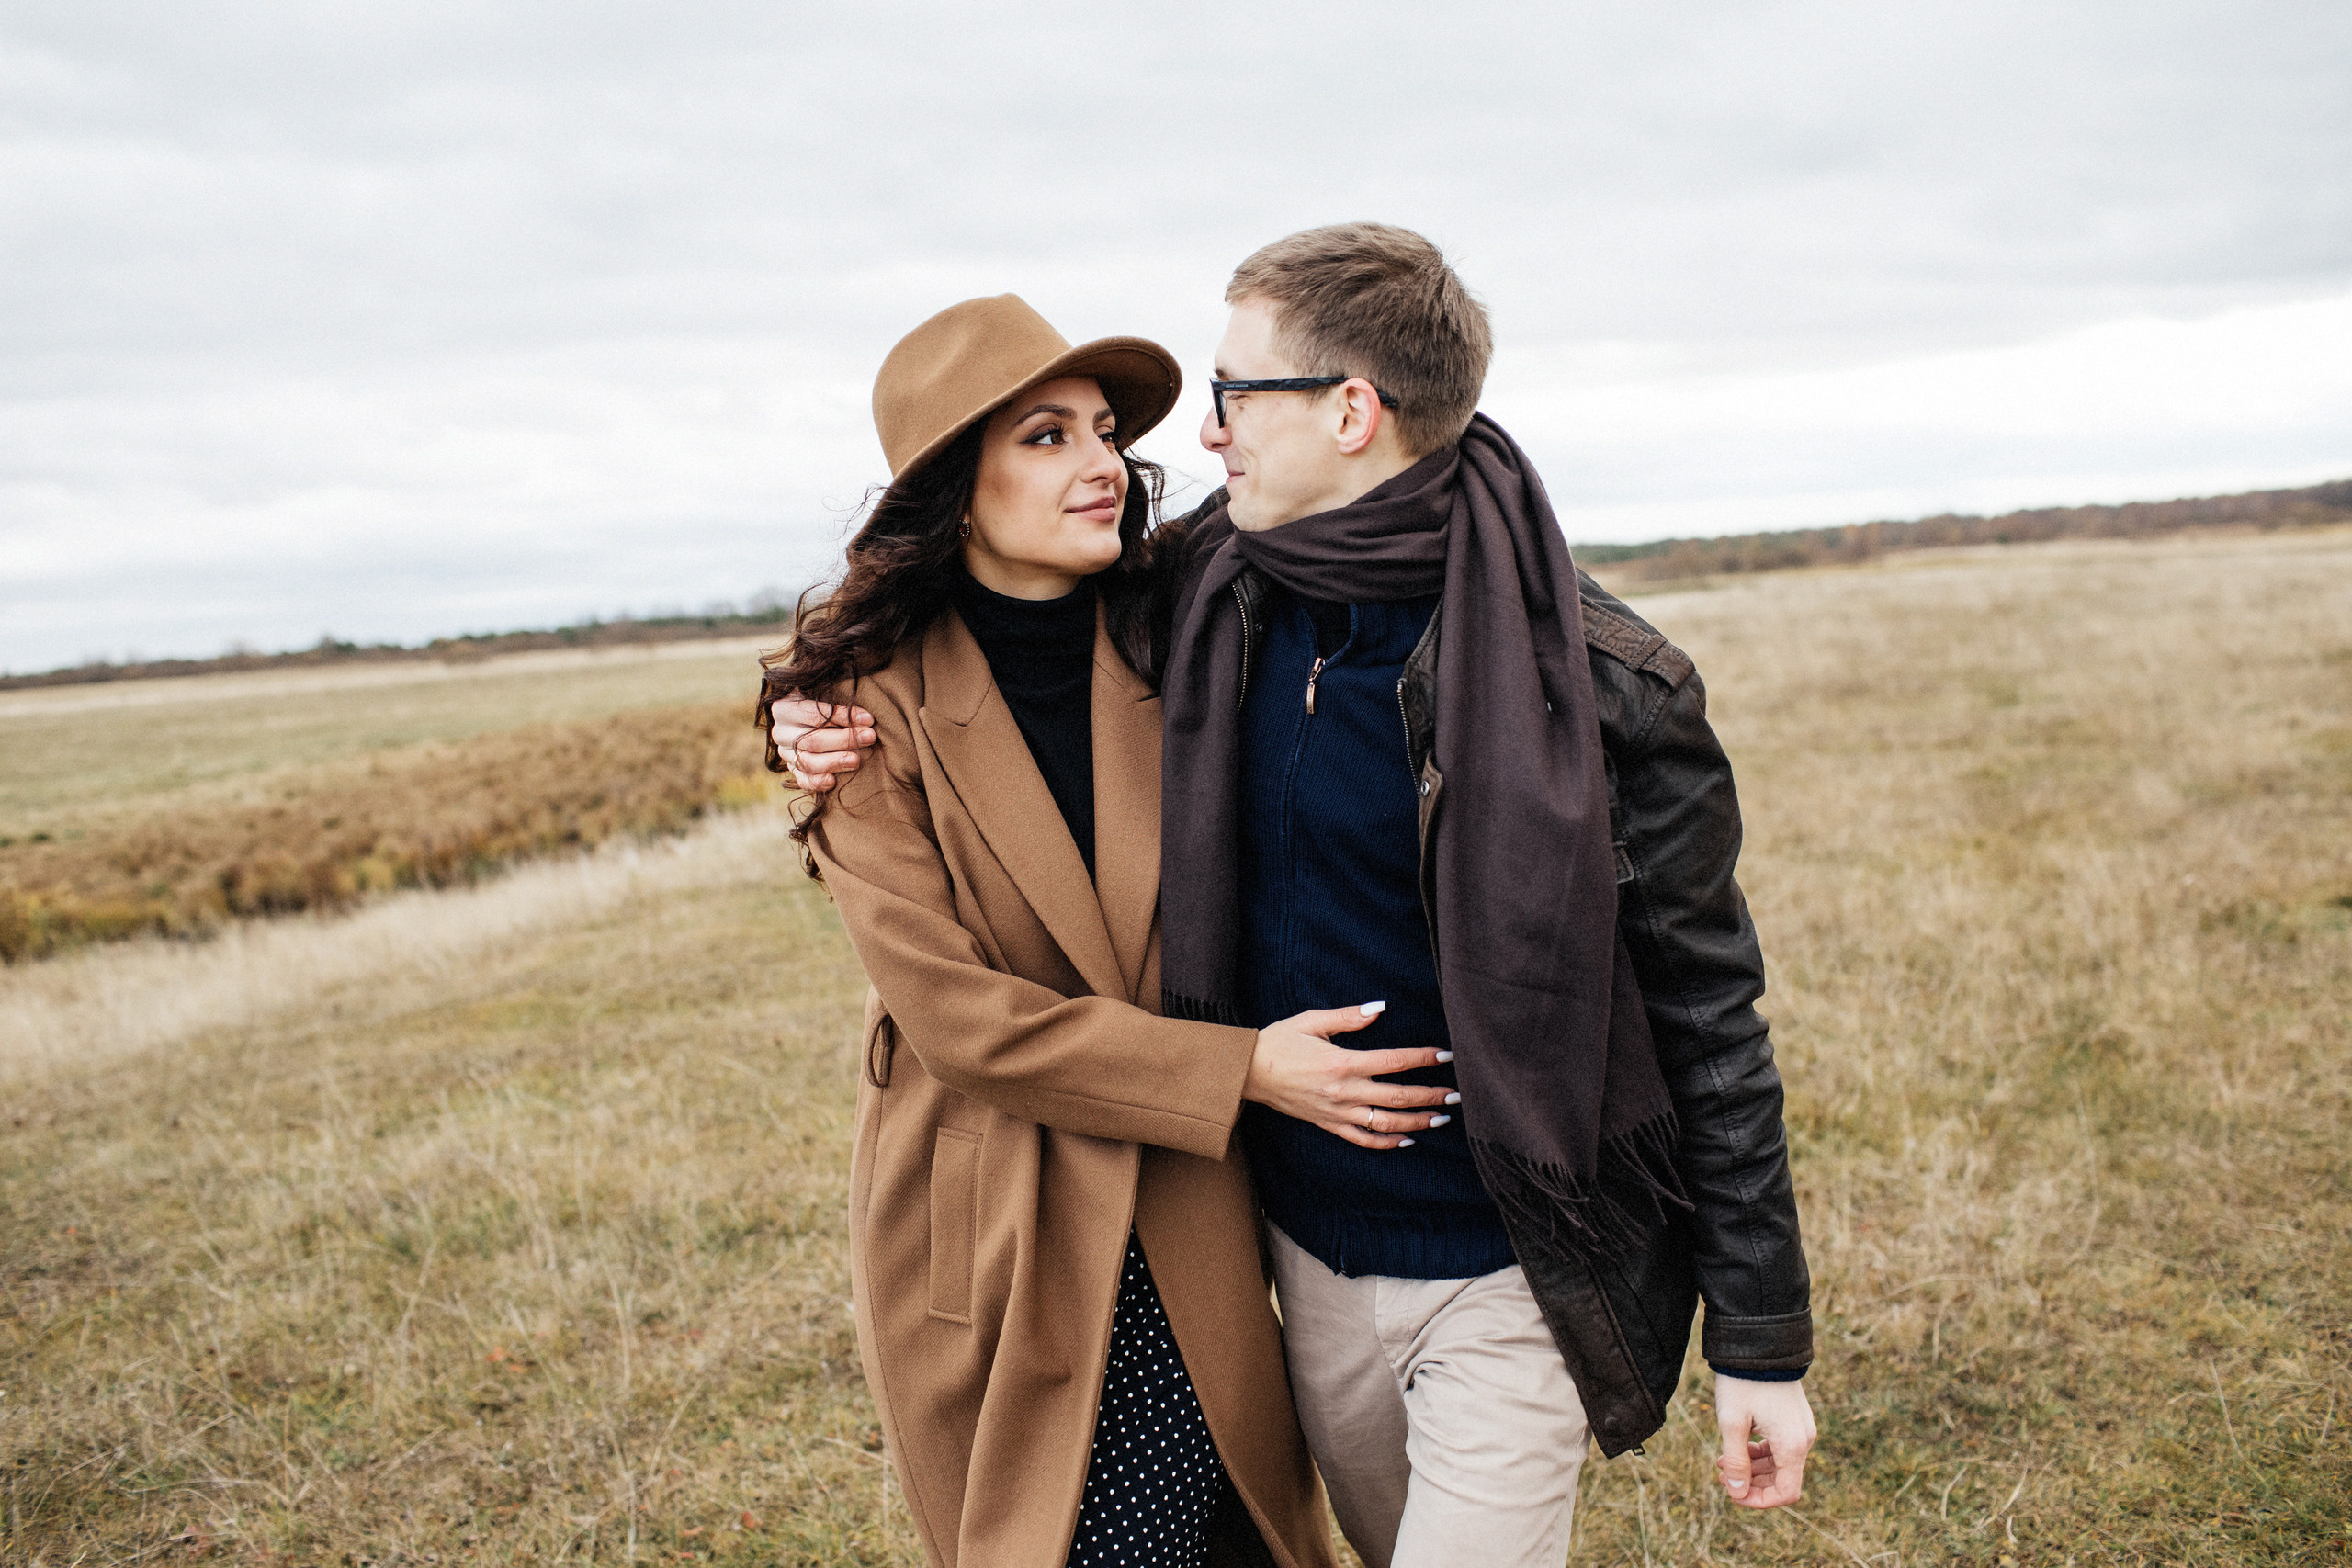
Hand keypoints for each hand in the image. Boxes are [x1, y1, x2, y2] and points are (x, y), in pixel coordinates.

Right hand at [771, 698, 875, 792]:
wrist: (808, 719)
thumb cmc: (824, 701)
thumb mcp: (825, 693)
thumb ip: (837, 698)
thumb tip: (865, 717)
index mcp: (784, 708)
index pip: (814, 714)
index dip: (843, 717)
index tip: (868, 719)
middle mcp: (780, 732)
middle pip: (812, 740)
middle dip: (844, 740)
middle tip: (869, 738)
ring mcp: (785, 753)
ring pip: (807, 762)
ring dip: (834, 762)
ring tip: (856, 760)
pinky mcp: (792, 769)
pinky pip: (802, 780)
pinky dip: (817, 782)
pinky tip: (833, 781)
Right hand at [1243, 1003, 1456, 1149]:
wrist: (1248, 1071)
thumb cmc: (1279, 1040)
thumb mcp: (1313, 1020)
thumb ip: (1350, 1016)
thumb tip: (1380, 1009)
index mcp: (1342, 1062)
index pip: (1394, 1061)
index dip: (1423, 1057)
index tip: (1446, 1055)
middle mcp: (1344, 1091)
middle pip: (1398, 1096)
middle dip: (1430, 1095)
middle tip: (1456, 1094)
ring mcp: (1337, 1112)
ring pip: (1385, 1123)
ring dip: (1416, 1122)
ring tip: (1440, 1118)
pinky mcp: (1328, 1124)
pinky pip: (1362, 1139)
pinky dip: (1386, 1143)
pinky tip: (1406, 1140)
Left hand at [1715, 1375, 1814, 1507]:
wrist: (1758, 1344)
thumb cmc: (1742, 1382)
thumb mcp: (1732, 1423)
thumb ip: (1736, 1461)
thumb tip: (1737, 1493)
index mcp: (1793, 1445)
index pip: (1786, 1492)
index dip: (1760, 1500)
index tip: (1733, 1493)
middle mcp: (1804, 1439)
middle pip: (1783, 1480)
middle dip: (1752, 1483)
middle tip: (1722, 1476)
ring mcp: (1801, 1429)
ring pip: (1781, 1464)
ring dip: (1753, 1469)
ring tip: (1723, 1462)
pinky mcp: (1795, 1420)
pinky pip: (1781, 1448)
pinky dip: (1760, 1454)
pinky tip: (1737, 1449)